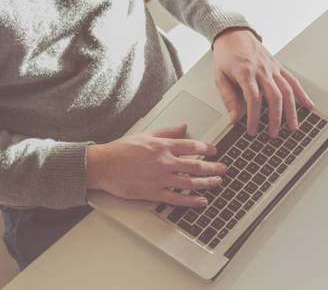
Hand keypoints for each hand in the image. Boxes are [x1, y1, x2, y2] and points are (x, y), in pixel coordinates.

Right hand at [86, 124, 226, 206]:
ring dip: (207, 184)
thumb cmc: (122, 150)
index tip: (214, 151)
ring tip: (217, 183)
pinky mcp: (153, 193)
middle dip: (214, 168)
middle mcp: (164, 163)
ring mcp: (159, 179)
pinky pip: (177, 199)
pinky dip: (192, 201)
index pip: (192, 147)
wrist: (103, 165)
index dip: (207, 149)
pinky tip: (202, 201)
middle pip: (196, 166)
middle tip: (223, 169)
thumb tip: (183, 127)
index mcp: (163, 146)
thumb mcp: (146, 135)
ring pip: (190, 183)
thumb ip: (167, 131)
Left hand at [212, 28, 313, 137]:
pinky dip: (302, 94)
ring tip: (292, 127)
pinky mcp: (278, 66)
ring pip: (287, 91)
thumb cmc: (225, 55)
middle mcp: (262, 70)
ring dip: (291, 111)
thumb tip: (234, 118)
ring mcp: (273, 68)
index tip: (252, 130)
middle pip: (274, 97)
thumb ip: (227, 98)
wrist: (233, 33)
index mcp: (246, 73)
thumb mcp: (219, 77)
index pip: (253, 99)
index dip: (254, 118)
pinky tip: (307, 105)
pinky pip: (293, 81)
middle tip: (274, 134)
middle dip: (275, 118)